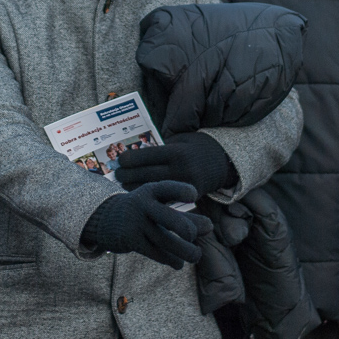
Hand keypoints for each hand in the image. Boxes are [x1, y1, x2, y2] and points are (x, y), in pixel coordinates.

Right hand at [81, 181, 212, 269]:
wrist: (105, 217)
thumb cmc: (143, 210)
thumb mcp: (158, 206)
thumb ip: (183, 215)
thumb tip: (209, 227)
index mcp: (151, 191)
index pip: (168, 188)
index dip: (182, 191)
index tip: (193, 196)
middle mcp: (142, 204)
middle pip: (171, 219)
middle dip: (189, 230)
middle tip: (193, 235)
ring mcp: (135, 223)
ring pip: (166, 241)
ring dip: (185, 251)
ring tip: (195, 255)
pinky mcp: (131, 240)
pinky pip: (156, 253)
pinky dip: (171, 260)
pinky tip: (178, 263)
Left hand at [115, 132, 234, 197]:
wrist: (223, 162)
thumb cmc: (196, 146)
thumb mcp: (181, 139)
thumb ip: (161, 147)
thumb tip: (135, 153)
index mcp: (177, 152)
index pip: (147, 156)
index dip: (129, 159)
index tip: (119, 160)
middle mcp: (180, 170)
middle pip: (146, 175)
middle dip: (127, 175)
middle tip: (116, 174)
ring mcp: (184, 186)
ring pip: (152, 190)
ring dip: (134, 188)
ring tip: (122, 184)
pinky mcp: (188, 198)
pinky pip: (164, 198)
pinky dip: (150, 196)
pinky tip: (138, 194)